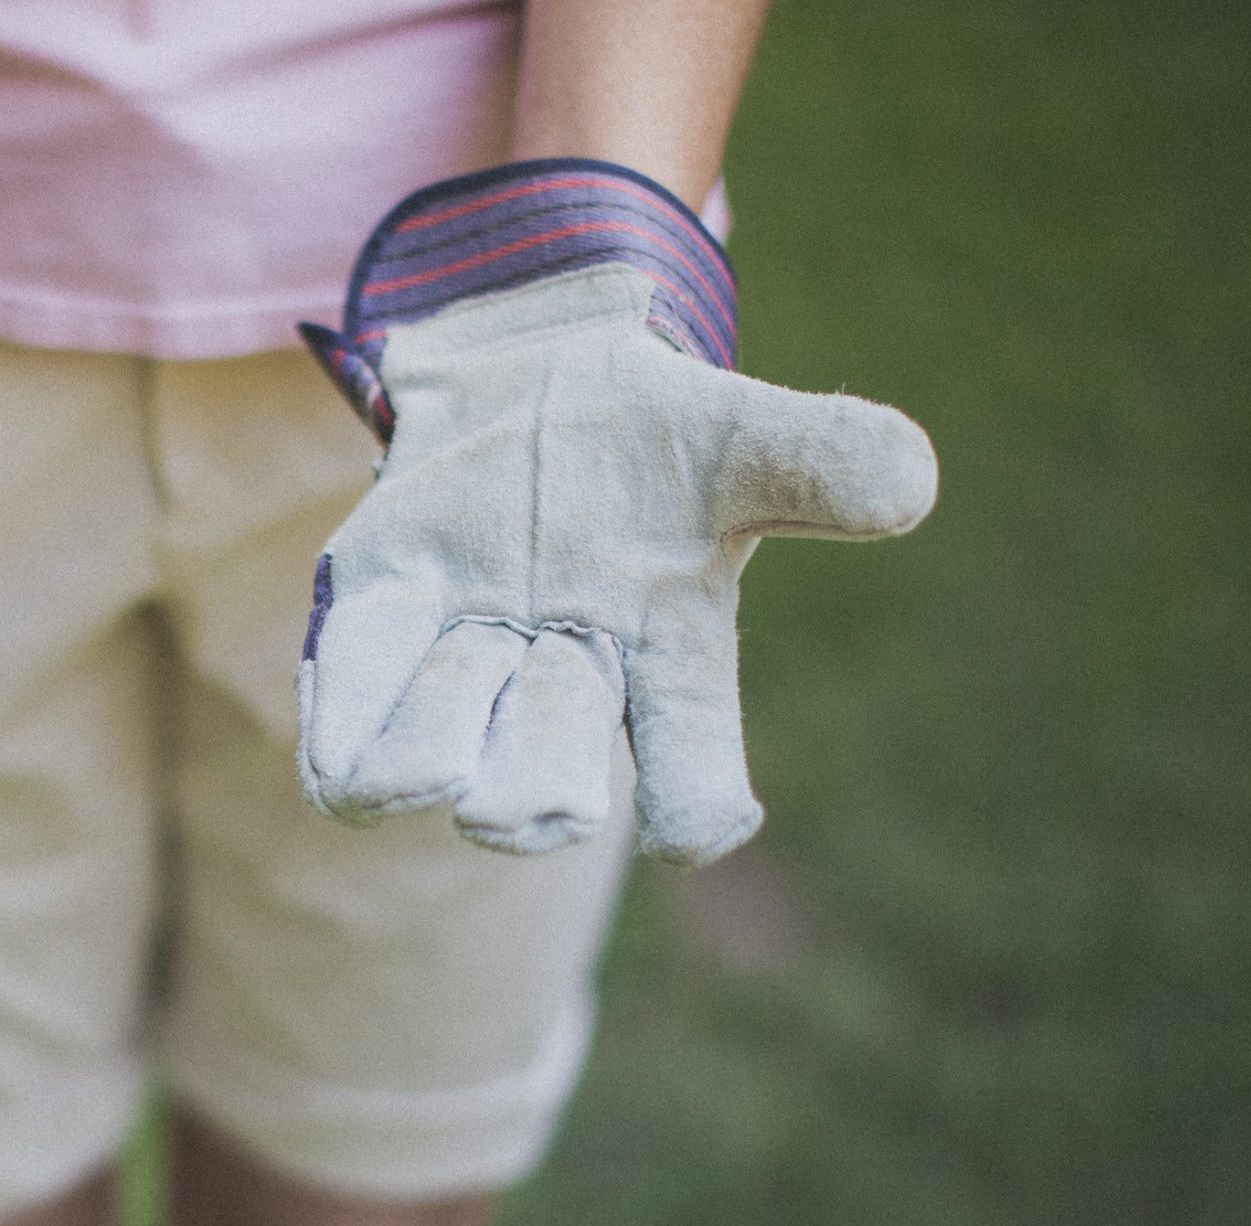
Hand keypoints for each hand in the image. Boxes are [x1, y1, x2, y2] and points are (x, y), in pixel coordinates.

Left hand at [298, 160, 935, 865]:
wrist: (530, 368)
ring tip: (426, 762)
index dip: (697, 803)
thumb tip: (909, 485)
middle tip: (508, 807)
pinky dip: (343, 727)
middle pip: (545, 765)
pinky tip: (341, 755)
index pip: (692, 757)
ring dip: (428, 750)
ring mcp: (463, 649)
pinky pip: (350, 691)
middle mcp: (561, 676)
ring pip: (437, 738)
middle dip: (529, 789)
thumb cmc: (655, 428)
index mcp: (667, 653)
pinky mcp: (380, 609)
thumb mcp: (741, 429)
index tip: (694, 832)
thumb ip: (820, 459)